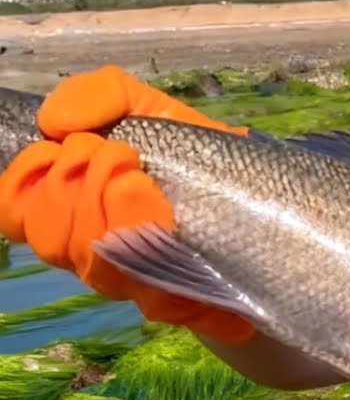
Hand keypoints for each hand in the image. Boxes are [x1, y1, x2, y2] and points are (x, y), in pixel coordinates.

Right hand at [0, 65, 253, 343]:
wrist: (274, 208)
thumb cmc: (201, 156)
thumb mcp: (153, 109)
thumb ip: (103, 95)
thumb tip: (55, 121)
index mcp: (73, 202)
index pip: (13, 209)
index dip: (31, 180)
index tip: (76, 147)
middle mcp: (93, 249)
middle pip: (52, 240)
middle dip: (81, 188)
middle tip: (124, 157)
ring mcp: (134, 282)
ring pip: (96, 269)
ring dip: (115, 217)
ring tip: (146, 185)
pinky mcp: (180, 305)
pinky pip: (154, 299)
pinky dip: (161, 263)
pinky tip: (174, 229)